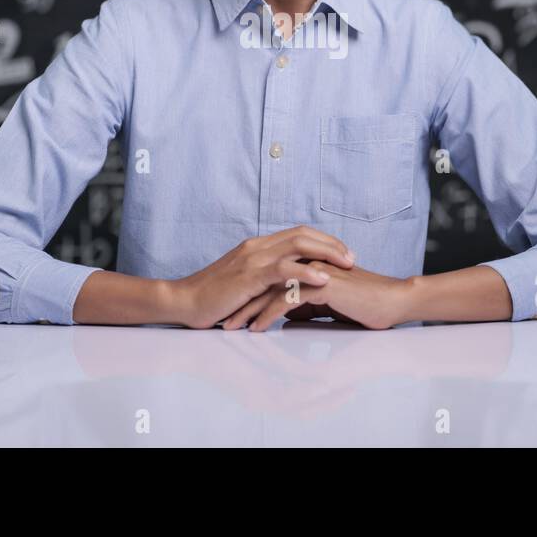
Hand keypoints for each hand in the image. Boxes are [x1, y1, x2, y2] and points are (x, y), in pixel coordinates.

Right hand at [169, 226, 355, 328]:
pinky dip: (306, 272)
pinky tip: (323, 279)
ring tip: (347, 265)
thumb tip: (288, 288)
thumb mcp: (245, 285)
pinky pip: (283, 269)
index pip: (298, 234)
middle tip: (352, 258)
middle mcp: (257, 247)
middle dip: (331, 244)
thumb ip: (265, 280)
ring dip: (326, 253)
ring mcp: (252, 259)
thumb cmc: (213, 299)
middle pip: (303, 234)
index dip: (323, 241)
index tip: (343, 253)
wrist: (184, 302)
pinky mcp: (248, 276)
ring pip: (297, 245)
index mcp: (257, 247)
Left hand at [220, 261, 412, 331]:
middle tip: (222, 319)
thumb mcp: (328, 307)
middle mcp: (307, 262)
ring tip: (232, 327)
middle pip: (264, 280)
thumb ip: (308, 306)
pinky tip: (257, 328)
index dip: (250, 295)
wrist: (393, 302)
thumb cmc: (366, 305)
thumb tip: (289, 317)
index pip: (270, 277)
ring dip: (249, 309)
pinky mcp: (320, 283)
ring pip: (270, 289)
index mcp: (308, 263)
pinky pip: (286, 299)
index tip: (233, 312)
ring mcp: (313, 270)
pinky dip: (268, 314)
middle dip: (241, 301)